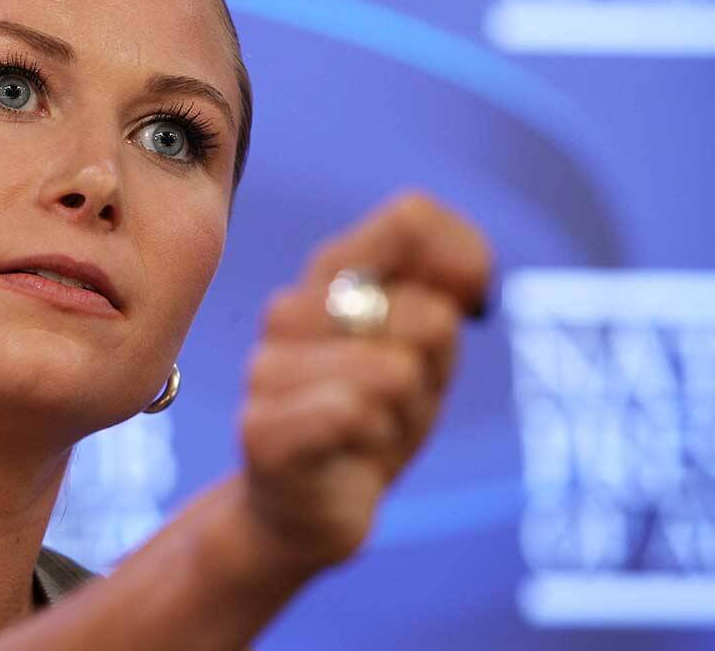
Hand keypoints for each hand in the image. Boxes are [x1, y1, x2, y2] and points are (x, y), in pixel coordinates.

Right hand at [236, 190, 491, 572]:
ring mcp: (268, 369)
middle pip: (425, 315)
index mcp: (330, 273)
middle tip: (396, 401)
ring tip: (370, 432)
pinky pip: (353, 412)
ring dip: (404, 416)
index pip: (411, 219)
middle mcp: (289, 309)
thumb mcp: (425, 347)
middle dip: (433, 370)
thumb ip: (444, 290)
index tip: (466, 309)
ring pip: (395, 372)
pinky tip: (348, 455)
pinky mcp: (262, 430)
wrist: (307, 509)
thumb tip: (456, 293)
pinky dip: (373, 441)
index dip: (463, 263)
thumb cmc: (370, 418)